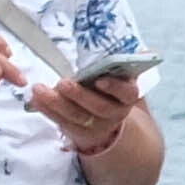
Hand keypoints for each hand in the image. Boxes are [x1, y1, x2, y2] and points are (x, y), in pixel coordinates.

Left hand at [26, 68, 144, 160]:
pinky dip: (47, 110)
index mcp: (127, 97)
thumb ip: (129, 65)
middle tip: (62, 83)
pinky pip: (61, 122)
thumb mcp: (124, 79)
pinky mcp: (77, 131)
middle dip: (79, 95)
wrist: (108, 122)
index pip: (127, 93)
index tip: (100, 80)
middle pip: (98, 107)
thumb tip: (148, 52)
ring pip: (76, 116)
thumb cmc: (112, 91)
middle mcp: (114, 113)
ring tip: (40, 89)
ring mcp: (96, 125)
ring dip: (56, 103)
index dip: (115, 88)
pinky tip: (36, 100)